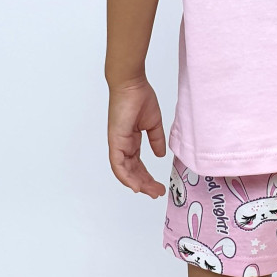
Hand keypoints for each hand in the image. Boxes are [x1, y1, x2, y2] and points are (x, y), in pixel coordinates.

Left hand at [107, 79, 166, 196]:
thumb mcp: (153, 124)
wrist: (131, 84)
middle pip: (132, 171)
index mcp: (131, 140)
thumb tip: (160, 154)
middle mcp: (123, 144)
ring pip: (125, 171)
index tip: (158, 186)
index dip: (147, 176)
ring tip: (150, 192)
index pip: (137, 164)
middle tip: (157, 192)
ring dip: (137, 183)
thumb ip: (156, 140)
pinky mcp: (115, 141)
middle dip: (145, 183)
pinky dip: (125, 177)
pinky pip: (117, 164)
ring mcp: (118, 143)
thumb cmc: (140, 97)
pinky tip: (135, 186)